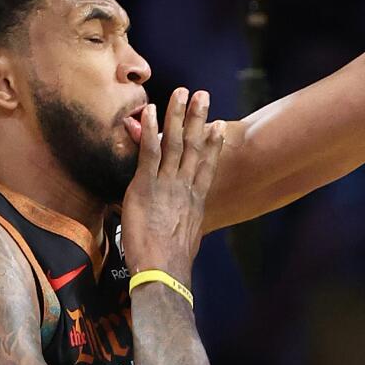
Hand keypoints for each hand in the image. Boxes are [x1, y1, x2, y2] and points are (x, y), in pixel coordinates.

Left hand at [122, 88, 225, 284]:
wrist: (164, 272)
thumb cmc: (172, 264)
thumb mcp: (185, 241)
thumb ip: (182, 226)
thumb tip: (182, 230)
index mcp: (195, 201)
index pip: (206, 166)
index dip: (212, 144)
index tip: (218, 126)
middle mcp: (184, 188)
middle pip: (194, 146)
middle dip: (197, 119)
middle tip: (202, 95)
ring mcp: (167, 185)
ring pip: (174, 143)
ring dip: (178, 115)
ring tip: (181, 92)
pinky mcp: (146, 187)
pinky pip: (149, 154)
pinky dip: (151, 132)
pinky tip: (152, 112)